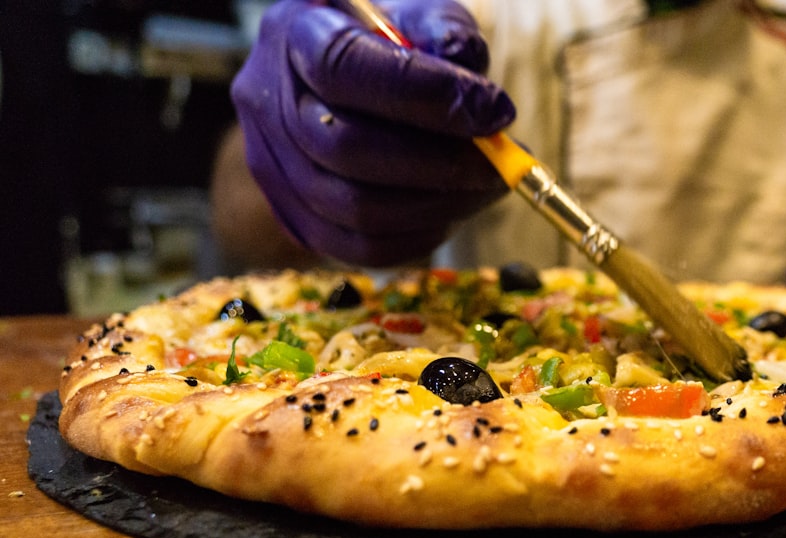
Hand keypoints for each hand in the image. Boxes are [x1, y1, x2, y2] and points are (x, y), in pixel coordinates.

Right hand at [231, 0, 515, 266]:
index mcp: (294, 32)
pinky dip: (419, 236)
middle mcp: (266, 100)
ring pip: (355, 209)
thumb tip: (472, 88)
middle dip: (440, 163)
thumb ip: (445, 35)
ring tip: (488, 186)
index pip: (345, 69)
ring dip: (439, 206)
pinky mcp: (294, 217)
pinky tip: (454, 211)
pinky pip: (359, 247)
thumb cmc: (387, 43)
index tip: (496, 112)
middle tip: (501, 164)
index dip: (426, 96)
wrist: (335, 85)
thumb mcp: (418, 16)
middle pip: (345, 149)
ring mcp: (272, 165)